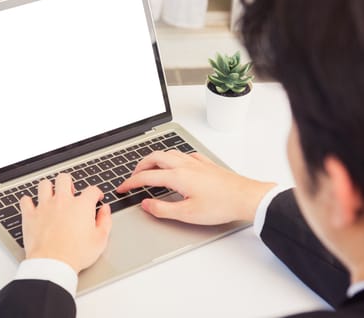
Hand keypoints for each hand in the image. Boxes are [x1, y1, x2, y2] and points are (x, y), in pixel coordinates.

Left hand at [19, 173, 111, 273]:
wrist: (53, 264)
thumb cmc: (76, 254)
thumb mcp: (100, 240)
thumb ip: (105, 221)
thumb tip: (105, 210)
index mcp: (81, 206)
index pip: (91, 190)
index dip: (96, 192)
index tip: (96, 197)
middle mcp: (62, 201)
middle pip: (64, 179)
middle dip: (69, 183)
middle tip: (70, 192)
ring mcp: (44, 207)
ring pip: (44, 185)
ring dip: (49, 188)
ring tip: (52, 196)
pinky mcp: (30, 216)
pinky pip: (25, 200)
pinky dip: (28, 202)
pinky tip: (33, 206)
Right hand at [117, 150, 275, 224]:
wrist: (246, 198)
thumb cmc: (221, 206)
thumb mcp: (187, 214)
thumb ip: (163, 209)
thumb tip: (146, 204)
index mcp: (177, 176)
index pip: (146, 177)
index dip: (131, 182)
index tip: (122, 188)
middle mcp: (184, 165)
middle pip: (154, 158)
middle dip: (139, 166)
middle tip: (133, 177)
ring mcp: (196, 162)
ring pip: (169, 153)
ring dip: (155, 159)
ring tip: (149, 168)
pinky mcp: (206, 164)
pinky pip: (184, 155)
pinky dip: (173, 158)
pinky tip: (176, 164)